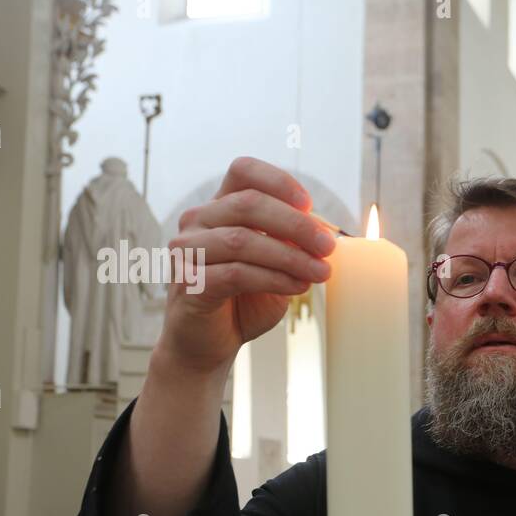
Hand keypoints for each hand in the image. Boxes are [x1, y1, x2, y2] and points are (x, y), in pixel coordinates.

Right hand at [157, 156, 334, 374]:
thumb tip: (326, 232)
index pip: (243, 171)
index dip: (278, 181)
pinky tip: (297, 287)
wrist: (211, 344)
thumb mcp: (276, 266)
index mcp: (220, 208)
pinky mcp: (188, 282)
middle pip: (249, 203)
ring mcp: (187, 250)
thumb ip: (292, 245)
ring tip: (320, 273)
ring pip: (242, 240)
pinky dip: (274, 279)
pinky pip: (236, 273)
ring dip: (290, 256)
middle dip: (296, 225)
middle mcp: (197, 222)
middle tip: (328, 247)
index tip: (310, 205)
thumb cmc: (243, 300)